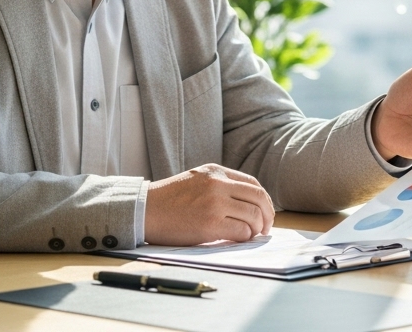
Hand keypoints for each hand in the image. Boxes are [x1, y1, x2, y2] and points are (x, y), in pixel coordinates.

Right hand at [143, 164, 274, 244]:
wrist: (144, 210)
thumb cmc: (168, 200)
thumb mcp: (197, 181)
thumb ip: (220, 186)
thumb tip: (247, 205)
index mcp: (216, 171)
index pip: (253, 183)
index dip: (264, 200)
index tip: (264, 213)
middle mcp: (218, 184)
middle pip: (259, 198)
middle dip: (268, 215)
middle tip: (265, 228)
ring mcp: (215, 203)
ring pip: (254, 216)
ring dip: (257, 229)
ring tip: (250, 235)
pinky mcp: (210, 224)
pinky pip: (241, 231)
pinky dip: (245, 237)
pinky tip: (239, 239)